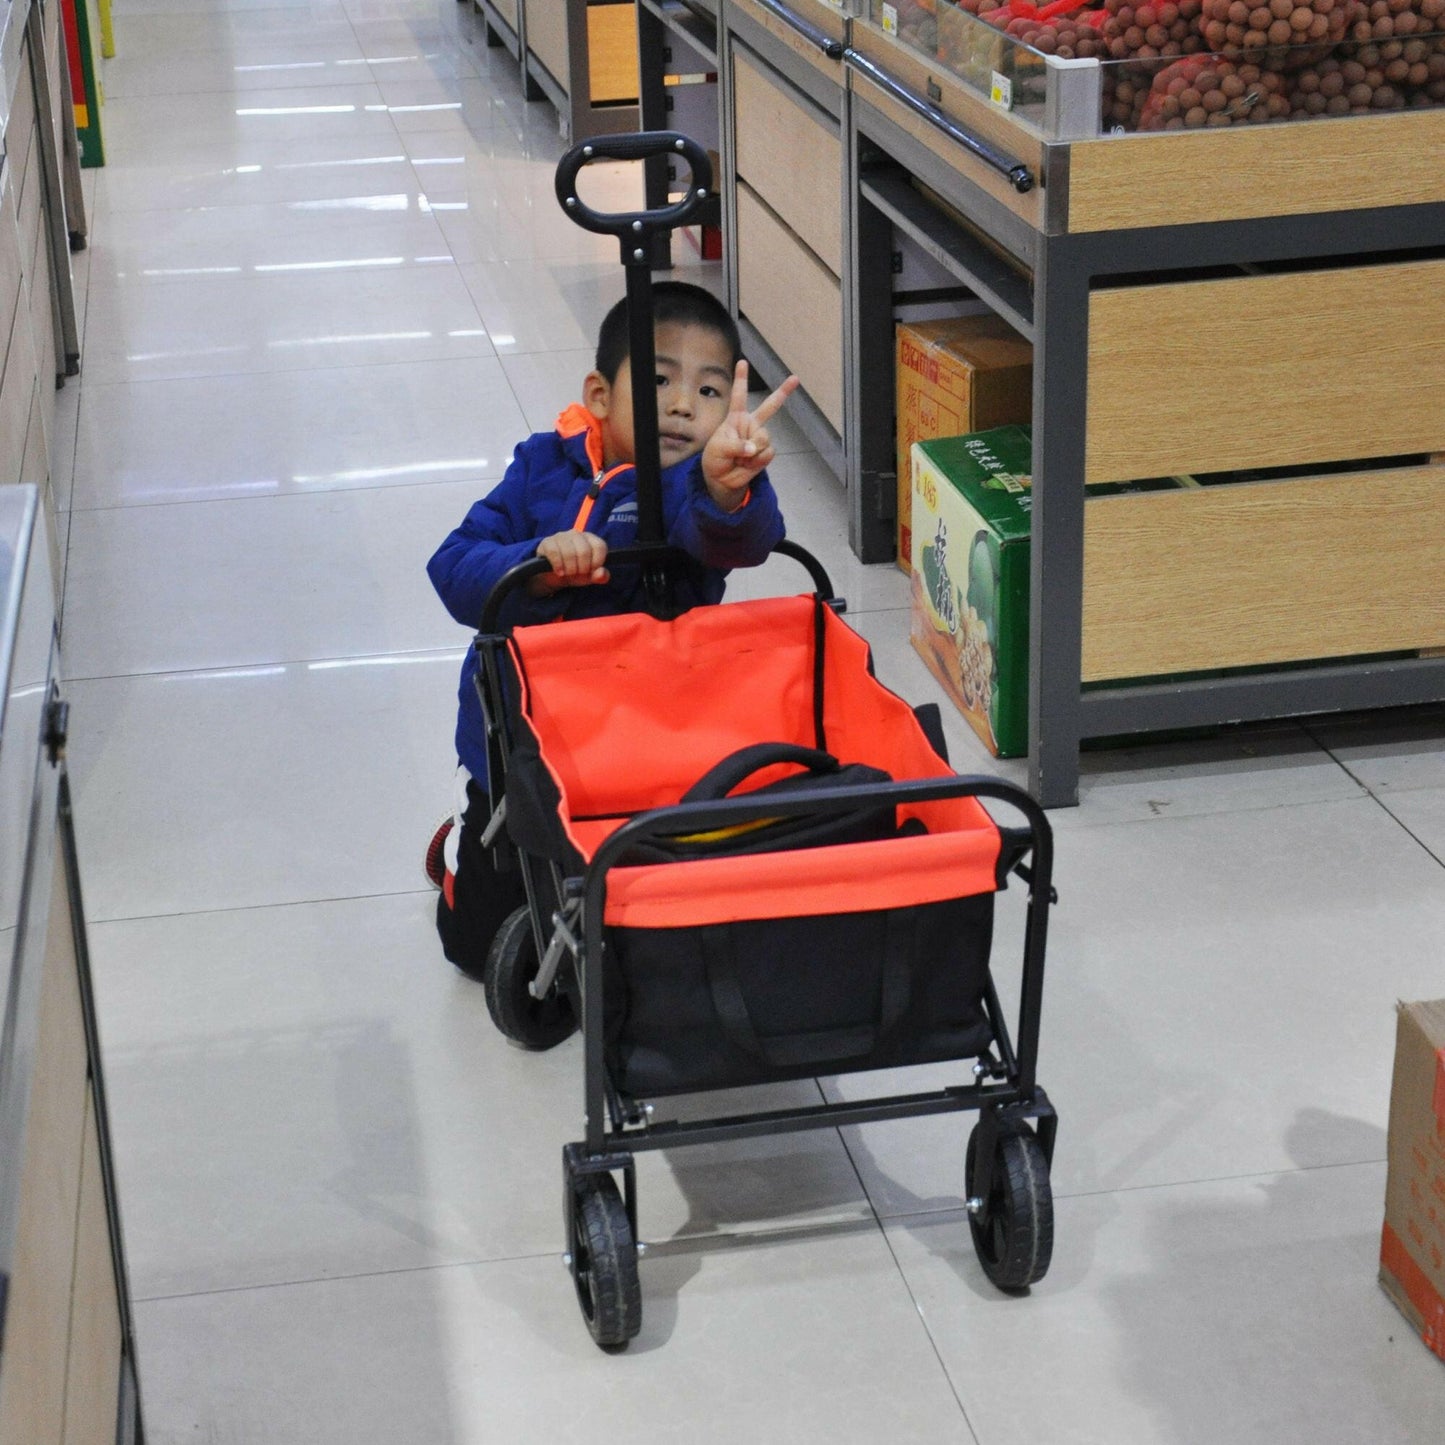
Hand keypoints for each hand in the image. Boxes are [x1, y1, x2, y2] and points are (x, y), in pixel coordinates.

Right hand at [529, 530, 608, 594]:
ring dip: (570, 569)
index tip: (591, 571)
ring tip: (568, 574)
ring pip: (569, 552)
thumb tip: (602, 574)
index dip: (597, 562)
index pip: (599, 546)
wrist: (552, 576)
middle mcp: (576, 534)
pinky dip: (558, 565)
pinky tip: (559, 572)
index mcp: (590, 539)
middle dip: (582, 569)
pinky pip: (554, 552)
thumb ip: (600, 576)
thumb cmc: (574, 573)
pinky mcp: (547, 542)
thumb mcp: (589, 576)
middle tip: (577, 574)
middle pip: (584, 551)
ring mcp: (561, 536)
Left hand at [701, 362, 798, 510]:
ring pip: (764, 439)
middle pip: (770, 406)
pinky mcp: (765, 452)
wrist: (721, 479)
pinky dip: (756, 461)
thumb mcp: (718, 448)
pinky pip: (767, 453)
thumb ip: (736, 445)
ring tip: (740, 458)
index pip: (739, 395)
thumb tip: (754, 448)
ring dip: (752, 452)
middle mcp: (750, 424)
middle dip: (783, 392)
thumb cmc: (716, 458)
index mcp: (735, 417)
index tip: (743, 361)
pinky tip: (747, 464)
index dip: (741, 378)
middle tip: (795, 378)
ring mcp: (759, 438)